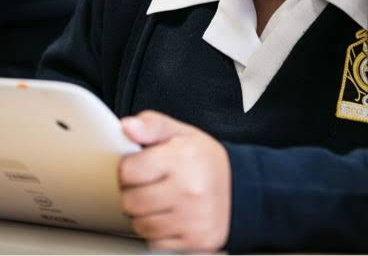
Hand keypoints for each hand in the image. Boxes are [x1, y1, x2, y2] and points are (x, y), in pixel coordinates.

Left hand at [119, 111, 230, 252]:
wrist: (241, 188)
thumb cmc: (204, 160)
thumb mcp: (181, 133)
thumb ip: (151, 125)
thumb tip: (127, 127)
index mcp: (183, 158)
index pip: (127, 170)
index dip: (130, 167)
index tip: (143, 166)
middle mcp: (189, 190)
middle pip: (130, 201)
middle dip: (135, 192)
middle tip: (153, 184)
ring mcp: (193, 219)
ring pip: (140, 225)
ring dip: (145, 215)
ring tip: (164, 200)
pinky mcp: (196, 242)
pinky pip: (156, 243)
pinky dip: (159, 233)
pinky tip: (173, 217)